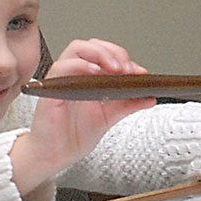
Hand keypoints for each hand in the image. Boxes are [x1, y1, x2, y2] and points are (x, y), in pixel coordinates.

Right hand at [10, 38, 154, 194]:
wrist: (55, 156)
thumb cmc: (74, 135)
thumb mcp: (108, 117)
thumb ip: (128, 104)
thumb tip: (150, 96)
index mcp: (87, 77)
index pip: (105, 53)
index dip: (123, 58)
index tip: (138, 72)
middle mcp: (74, 74)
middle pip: (92, 45)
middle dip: (113, 52)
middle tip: (127, 69)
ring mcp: (62, 79)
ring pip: (77, 49)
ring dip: (100, 54)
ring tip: (116, 69)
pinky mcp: (51, 89)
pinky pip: (62, 67)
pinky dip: (81, 66)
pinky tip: (95, 73)